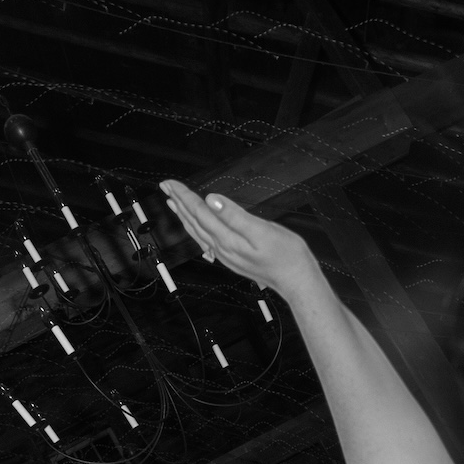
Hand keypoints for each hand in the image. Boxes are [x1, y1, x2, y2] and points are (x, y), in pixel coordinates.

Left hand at [161, 180, 318, 296]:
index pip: (199, 212)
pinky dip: (197, 229)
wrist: (297, 281)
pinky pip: (207, 241)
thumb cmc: (287, 256)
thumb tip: (212, 200)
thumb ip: (234, 215)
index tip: (171, 183)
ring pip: (198, 231)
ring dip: (184, 215)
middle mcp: (223, 248)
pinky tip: (196, 228)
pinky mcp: (233, 257)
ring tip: (174, 203)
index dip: (184, 196)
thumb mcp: (263, 231)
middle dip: (178, 202)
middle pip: (194, 221)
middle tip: (166, 187)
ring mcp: (226, 254)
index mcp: (228, 238)